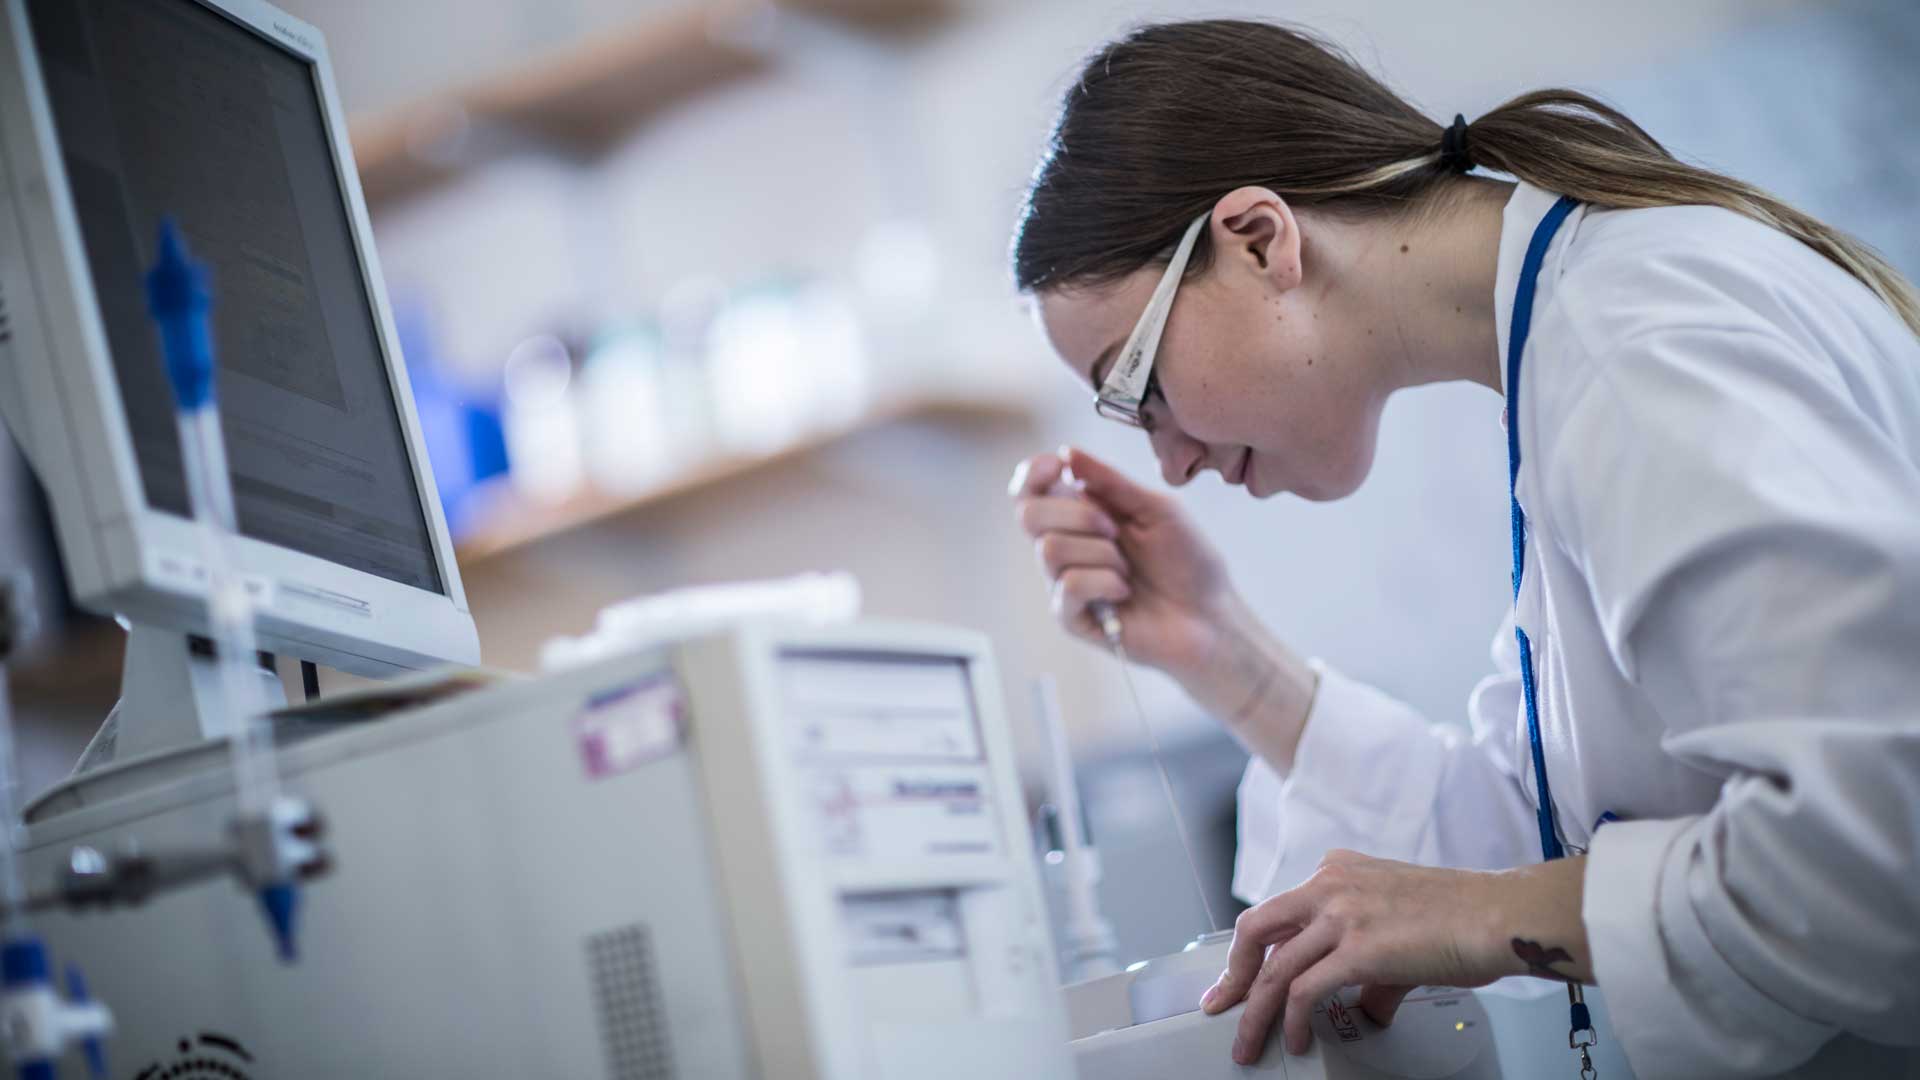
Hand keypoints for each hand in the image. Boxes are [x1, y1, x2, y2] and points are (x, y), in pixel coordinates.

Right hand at [1009, 446, 1318, 765]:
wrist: (1210, 616)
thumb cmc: (1190, 563)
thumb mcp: (1157, 508)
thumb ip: (1111, 481)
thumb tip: (1066, 452)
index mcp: (1082, 516)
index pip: (1031, 491)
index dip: (1032, 474)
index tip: (1058, 467)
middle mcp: (1068, 547)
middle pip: (1029, 515)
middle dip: (1076, 514)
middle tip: (1116, 529)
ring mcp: (1066, 583)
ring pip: (1051, 550)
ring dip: (1101, 554)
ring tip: (1129, 570)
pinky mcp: (1072, 617)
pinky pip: (1068, 586)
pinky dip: (1104, 582)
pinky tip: (1125, 591)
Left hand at [1199, 850, 1591, 1064]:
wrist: (1498, 914)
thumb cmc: (1462, 918)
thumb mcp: (1398, 926)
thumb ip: (1370, 966)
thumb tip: (1364, 1006)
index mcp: (1336, 871)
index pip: (1278, 911)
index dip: (1252, 949)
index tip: (1238, 976)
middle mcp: (1330, 885)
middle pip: (1255, 929)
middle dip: (1232, 974)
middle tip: (1221, 1005)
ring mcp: (1341, 914)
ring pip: (1273, 967)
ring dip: (1255, 1013)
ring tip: (1251, 1044)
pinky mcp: (1357, 949)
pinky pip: (1303, 990)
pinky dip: (1292, 1020)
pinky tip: (1296, 1038)